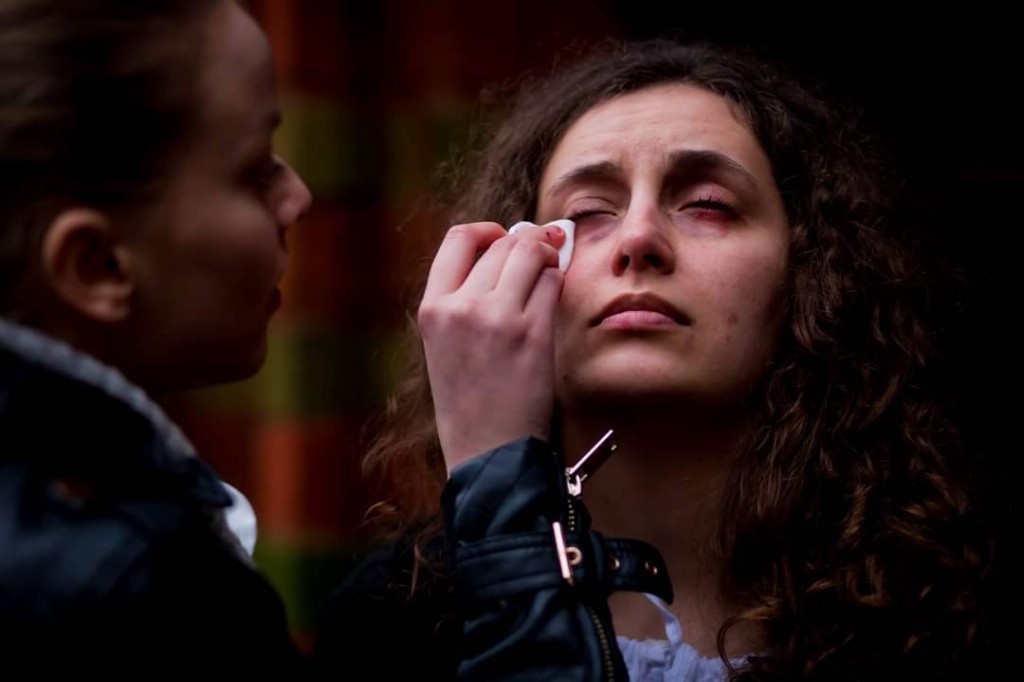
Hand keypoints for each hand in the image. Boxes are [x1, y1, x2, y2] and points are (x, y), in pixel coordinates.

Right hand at [418, 221, 565, 472]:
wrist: (488, 449)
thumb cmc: (470, 399)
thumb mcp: (445, 344)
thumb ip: (466, 297)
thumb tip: (513, 245)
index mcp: (432, 309)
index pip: (458, 238)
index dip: (488, 231)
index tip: (504, 240)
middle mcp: (460, 307)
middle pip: (504, 243)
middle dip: (528, 245)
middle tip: (541, 257)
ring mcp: (498, 319)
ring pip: (532, 254)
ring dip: (547, 259)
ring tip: (548, 277)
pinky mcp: (532, 334)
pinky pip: (553, 283)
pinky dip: (558, 284)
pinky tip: (554, 301)